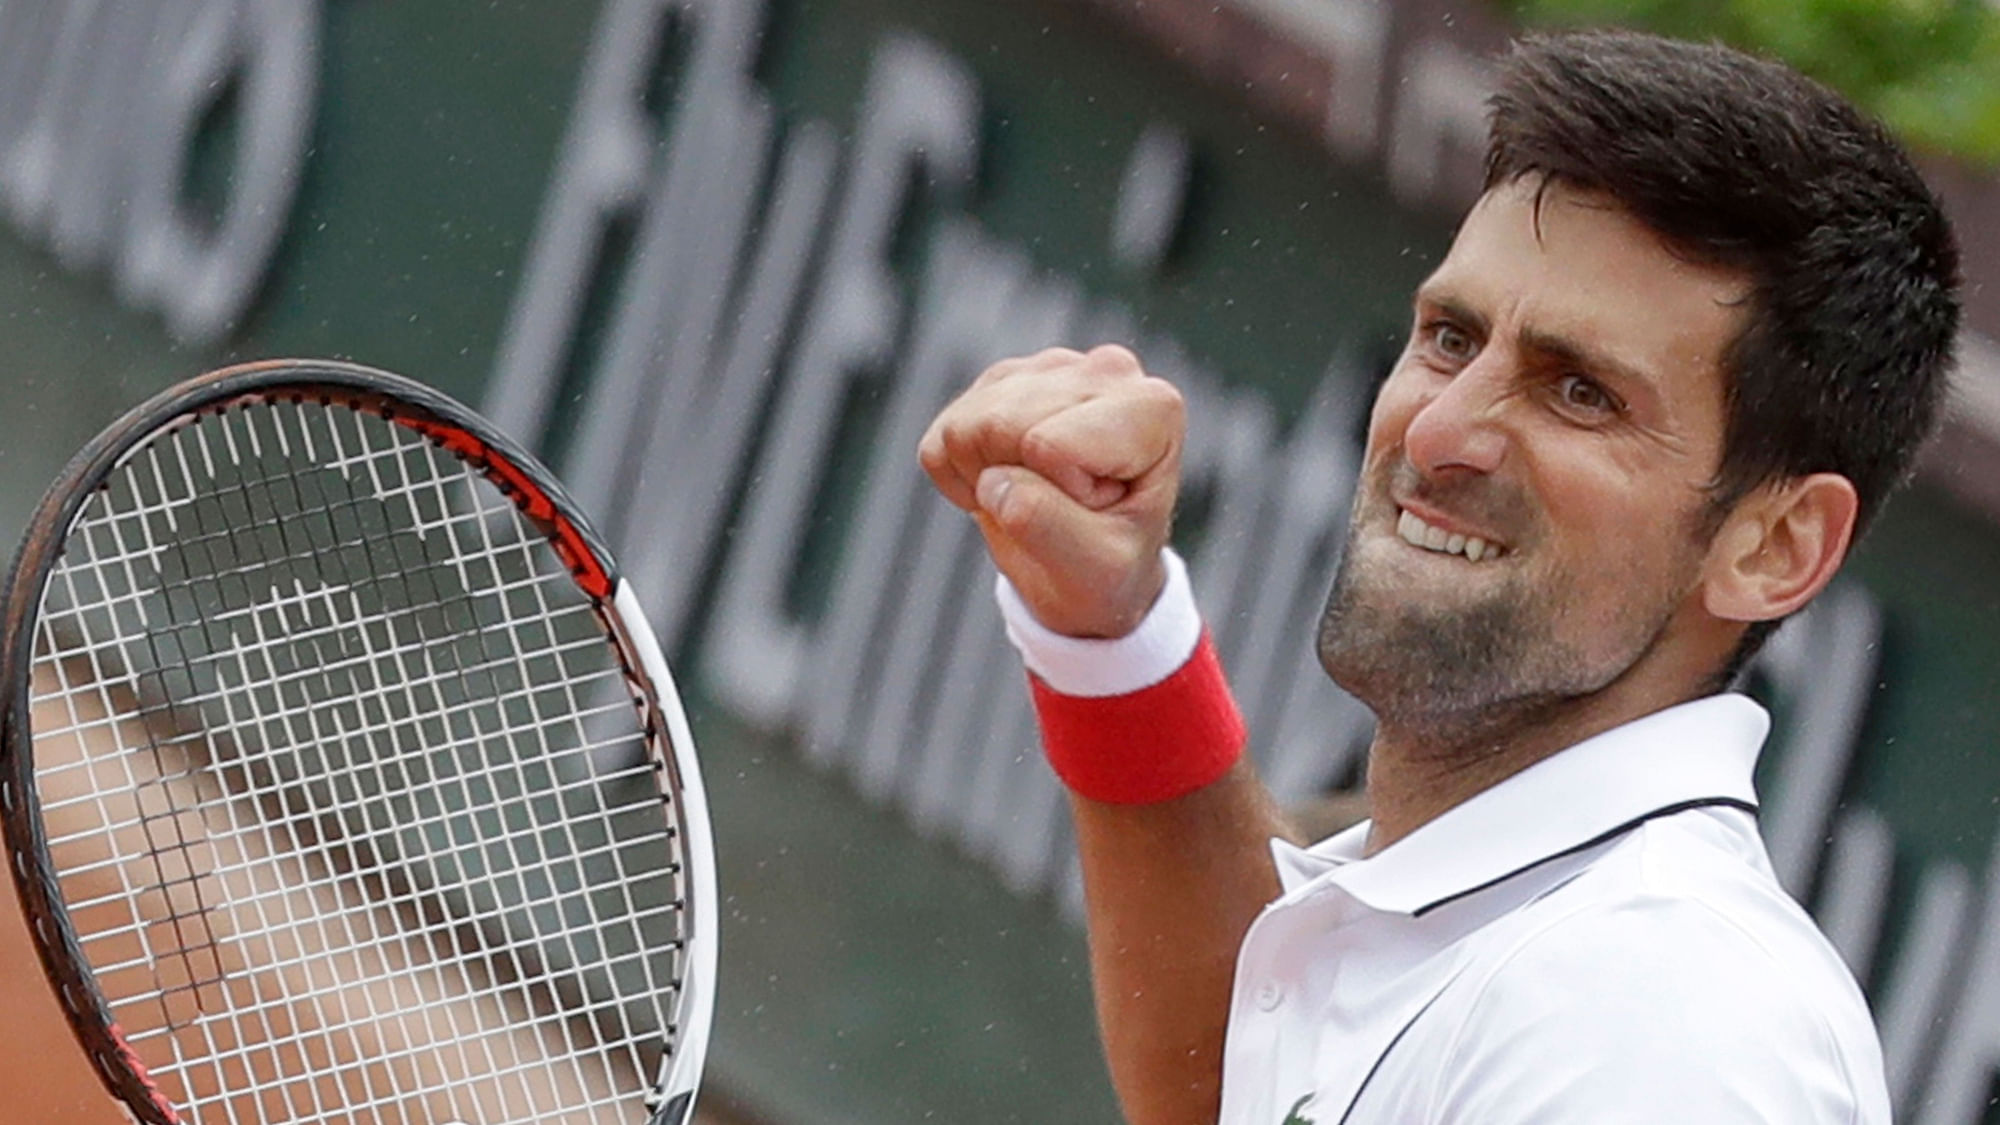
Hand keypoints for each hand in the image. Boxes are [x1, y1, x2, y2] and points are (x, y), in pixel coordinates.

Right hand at [919, 345, 1184, 637]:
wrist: (1093, 575)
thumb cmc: (1110, 569)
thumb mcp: (1094, 567)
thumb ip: (1046, 523)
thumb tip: (992, 480)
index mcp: (1152, 407)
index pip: (1051, 444)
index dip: (1062, 492)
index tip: (1097, 509)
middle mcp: (1106, 370)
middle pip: (1000, 423)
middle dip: (1015, 482)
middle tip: (1062, 507)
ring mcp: (1051, 369)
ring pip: (964, 425)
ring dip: (985, 479)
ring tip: (1037, 496)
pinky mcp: (1005, 380)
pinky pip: (943, 434)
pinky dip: (960, 474)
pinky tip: (1008, 484)